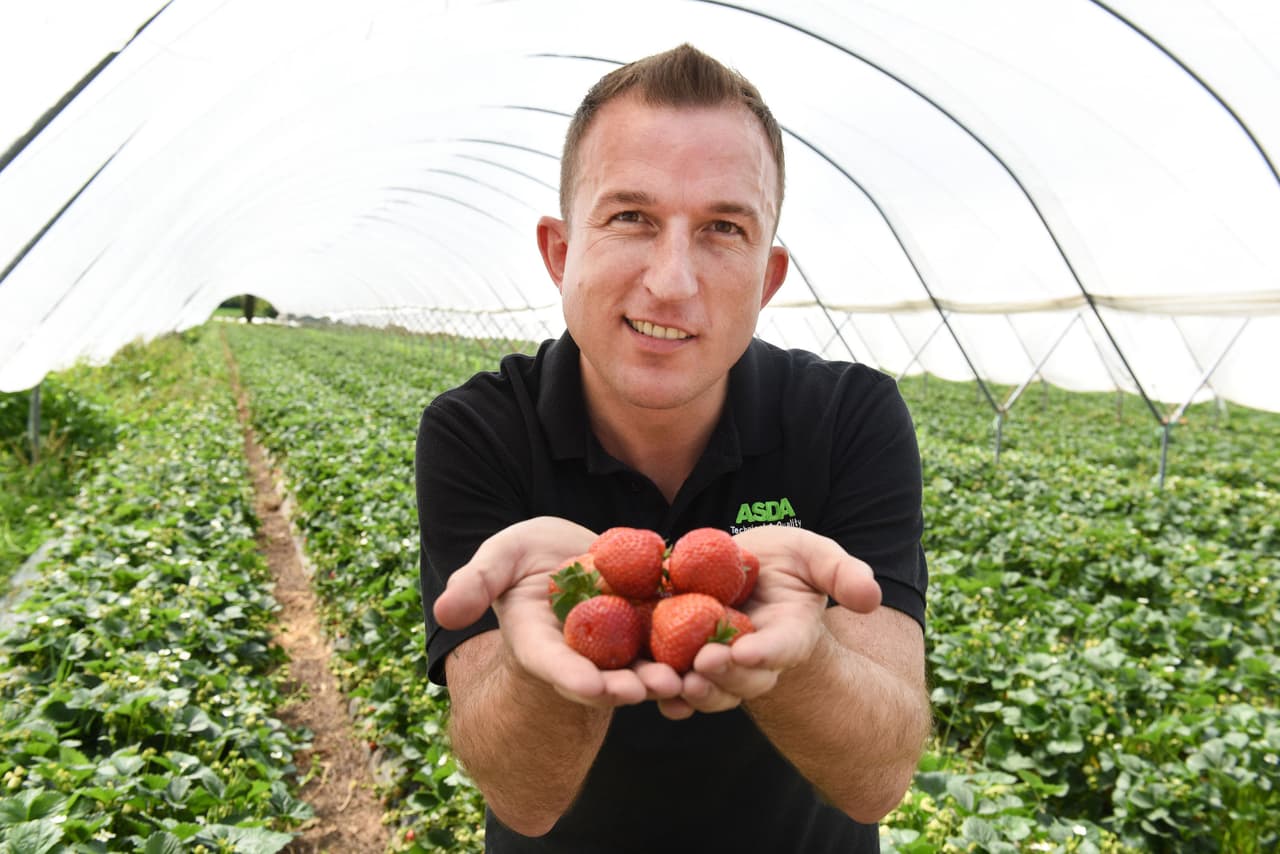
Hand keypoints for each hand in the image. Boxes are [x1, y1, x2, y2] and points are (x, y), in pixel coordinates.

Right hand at [433, 517, 682, 708]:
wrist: (567, 548)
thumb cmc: (524, 556)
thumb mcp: (498, 558)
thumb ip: (475, 582)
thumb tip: (443, 610)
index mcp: (539, 641)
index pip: (552, 665)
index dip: (571, 678)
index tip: (591, 688)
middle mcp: (580, 652)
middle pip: (602, 676)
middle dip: (625, 687)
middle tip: (648, 690)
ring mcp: (617, 643)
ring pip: (640, 667)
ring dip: (661, 676)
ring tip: (682, 681)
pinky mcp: (648, 625)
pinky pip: (669, 641)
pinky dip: (687, 650)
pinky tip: (711, 653)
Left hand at [656, 527, 880, 718]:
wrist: (743, 576)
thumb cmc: (784, 564)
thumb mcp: (814, 556)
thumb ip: (843, 573)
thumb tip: (870, 597)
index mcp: (790, 634)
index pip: (783, 646)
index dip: (767, 651)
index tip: (749, 651)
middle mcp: (756, 658)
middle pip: (744, 676)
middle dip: (725, 674)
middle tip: (703, 665)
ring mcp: (722, 665)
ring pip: (710, 688)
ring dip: (692, 690)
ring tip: (673, 684)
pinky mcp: (687, 663)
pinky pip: (679, 687)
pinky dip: (666, 694)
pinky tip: (649, 690)